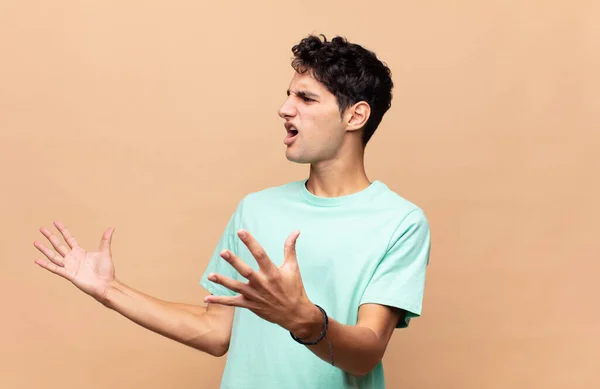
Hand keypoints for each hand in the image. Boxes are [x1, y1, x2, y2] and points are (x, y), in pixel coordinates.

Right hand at [33, 221, 115, 303]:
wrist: (105, 284)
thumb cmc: (106, 270)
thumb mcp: (105, 252)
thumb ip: (105, 240)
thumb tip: (111, 228)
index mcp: (80, 252)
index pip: (69, 238)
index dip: (63, 230)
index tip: (56, 222)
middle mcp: (73, 258)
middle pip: (59, 245)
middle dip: (51, 236)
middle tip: (42, 228)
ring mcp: (69, 266)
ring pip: (54, 256)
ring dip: (45, 249)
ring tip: (35, 242)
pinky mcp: (68, 274)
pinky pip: (55, 268)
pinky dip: (46, 265)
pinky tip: (37, 260)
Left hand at [204, 229, 319, 335]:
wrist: (295, 314)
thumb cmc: (294, 288)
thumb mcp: (293, 267)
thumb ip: (290, 248)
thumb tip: (295, 231)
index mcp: (272, 272)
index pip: (260, 254)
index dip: (250, 242)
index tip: (241, 232)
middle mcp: (262, 283)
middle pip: (246, 271)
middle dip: (234, 261)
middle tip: (223, 252)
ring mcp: (254, 295)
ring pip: (236, 287)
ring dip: (223, 281)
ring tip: (210, 275)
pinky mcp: (250, 305)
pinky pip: (232, 303)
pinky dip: (219, 301)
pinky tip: (207, 298)